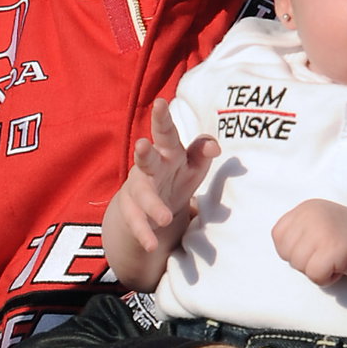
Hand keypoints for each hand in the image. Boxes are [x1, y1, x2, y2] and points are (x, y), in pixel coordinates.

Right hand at [115, 99, 219, 252]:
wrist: (149, 204)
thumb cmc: (177, 174)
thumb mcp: (193, 163)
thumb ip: (203, 151)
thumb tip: (214, 146)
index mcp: (168, 152)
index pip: (167, 133)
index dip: (163, 118)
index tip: (161, 102)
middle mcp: (150, 168)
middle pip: (147, 159)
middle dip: (145, 152)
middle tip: (142, 145)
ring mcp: (138, 189)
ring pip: (142, 194)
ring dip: (152, 205)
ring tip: (165, 218)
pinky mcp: (132, 212)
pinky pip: (137, 222)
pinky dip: (145, 234)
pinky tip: (152, 245)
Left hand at [272, 199, 346, 284]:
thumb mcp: (318, 223)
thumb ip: (299, 231)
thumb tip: (282, 249)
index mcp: (305, 208)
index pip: (279, 237)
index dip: (295, 249)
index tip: (318, 246)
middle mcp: (311, 215)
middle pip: (288, 254)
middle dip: (307, 261)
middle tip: (330, 253)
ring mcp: (323, 231)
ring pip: (300, 266)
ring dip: (318, 270)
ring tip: (337, 258)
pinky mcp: (334, 249)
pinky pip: (315, 275)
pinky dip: (328, 278)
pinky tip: (342, 267)